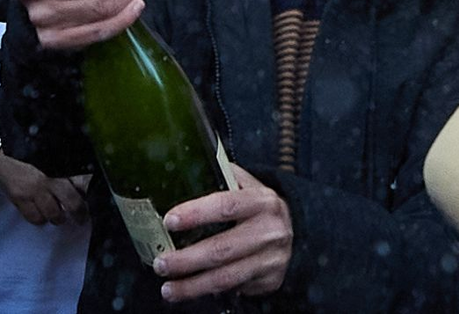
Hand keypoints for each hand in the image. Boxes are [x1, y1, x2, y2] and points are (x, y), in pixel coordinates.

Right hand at [0, 147, 89, 225]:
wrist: (1, 150)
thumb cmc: (27, 149)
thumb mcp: (52, 153)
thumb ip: (67, 165)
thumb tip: (82, 179)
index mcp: (59, 164)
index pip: (82, 181)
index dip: (89, 191)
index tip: (92, 198)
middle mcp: (48, 178)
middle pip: (71, 201)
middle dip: (79, 212)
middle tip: (81, 216)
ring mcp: (33, 190)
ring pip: (53, 213)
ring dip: (59, 217)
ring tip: (61, 216)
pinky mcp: (19, 199)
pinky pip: (34, 217)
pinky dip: (40, 219)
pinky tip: (42, 214)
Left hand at [154, 166, 292, 302]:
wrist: (297, 232)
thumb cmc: (262, 208)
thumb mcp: (250, 186)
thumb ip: (225, 178)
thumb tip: (190, 167)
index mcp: (262, 201)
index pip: (226, 205)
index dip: (196, 213)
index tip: (170, 220)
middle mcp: (268, 230)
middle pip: (222, 248)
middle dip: (187, 259)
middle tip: (161, 263)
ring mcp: (270, 258)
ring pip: (226, 277)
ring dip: (192, 286)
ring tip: (168, 288)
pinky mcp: (268, 280)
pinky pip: (235, 289)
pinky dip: (209, 292)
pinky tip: (191, 291)